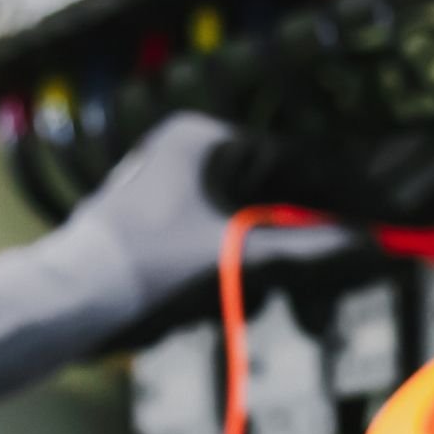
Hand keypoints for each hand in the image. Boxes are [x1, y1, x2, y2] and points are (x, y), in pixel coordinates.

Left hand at [0, 112, 349, 400]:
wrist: (77, 295)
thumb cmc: (149, 264)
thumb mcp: (233, 253)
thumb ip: (299, 245)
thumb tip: (357, 240)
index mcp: (199, 138)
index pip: (282, 158)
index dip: (322, 194)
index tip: (355, 223)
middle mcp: (182, 146)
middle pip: (262, 186)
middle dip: (290, 229)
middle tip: (326, 255)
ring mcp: (165, 178)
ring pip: (238, 211)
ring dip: (261, 247)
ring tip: (270, 284)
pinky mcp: (155, 212)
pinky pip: (212, 226)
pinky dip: (232, 253)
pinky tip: (238, 282)